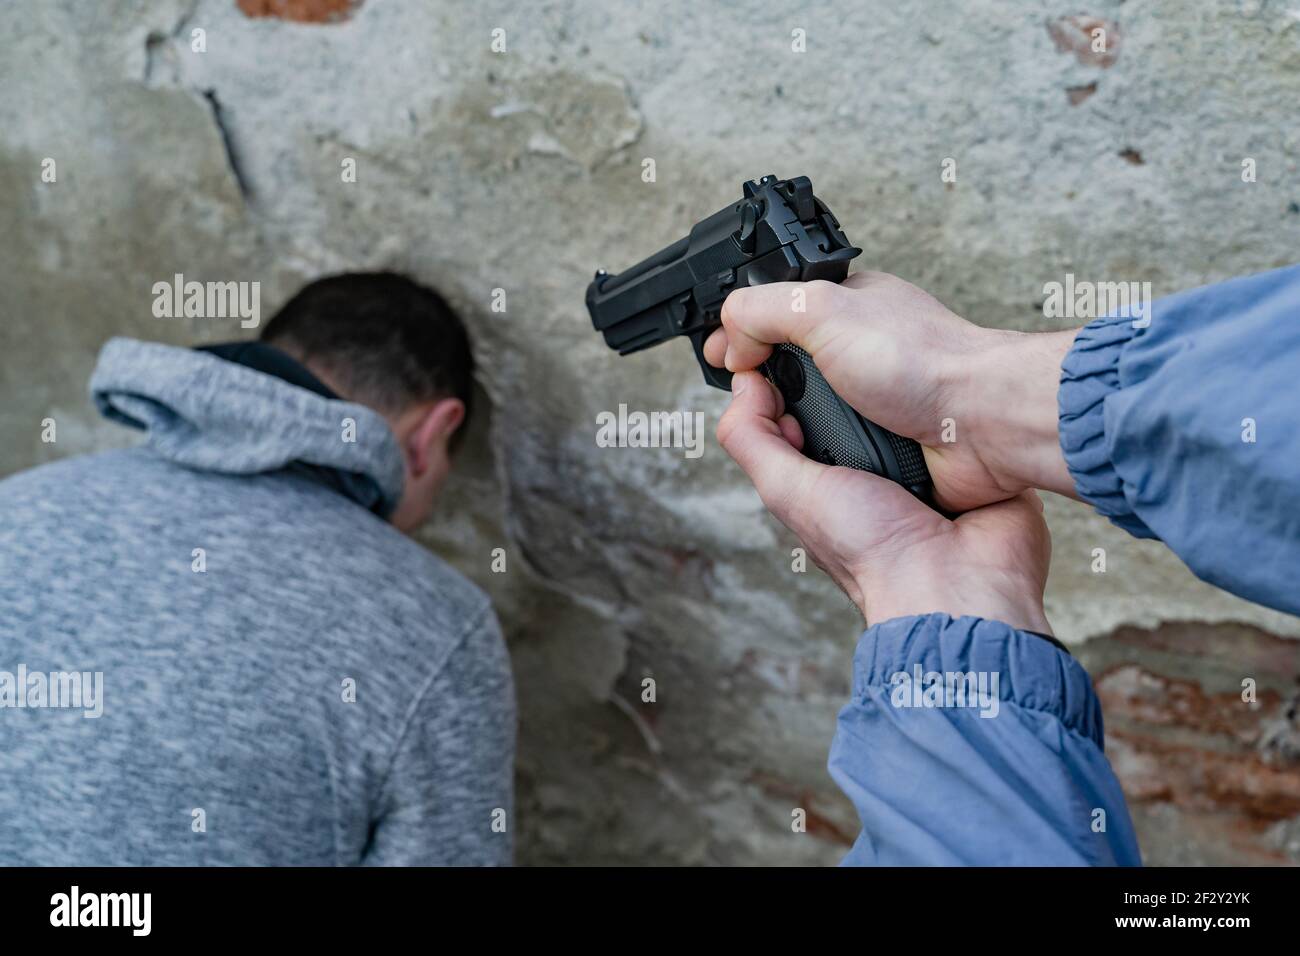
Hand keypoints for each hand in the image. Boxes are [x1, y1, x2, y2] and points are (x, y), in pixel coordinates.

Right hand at [704, 271, 1078, 511]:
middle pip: (786, 364)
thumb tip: (732, 342)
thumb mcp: (823, 311)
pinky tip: (805, 453)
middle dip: (759, 380)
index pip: (777, 313)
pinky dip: (814, 450)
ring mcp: (871, 398)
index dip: (742, 333)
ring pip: (806, 409)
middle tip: (740, 395)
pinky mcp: (882, 441)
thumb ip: (763, 311)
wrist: (978, 425)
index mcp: (847, 308)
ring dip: (786, 420)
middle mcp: (858, 350)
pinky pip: (831, 445)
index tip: (720, 357)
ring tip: (771, 428)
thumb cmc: (920, 361)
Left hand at [716, 370, 1053, 631]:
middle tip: (858, 347)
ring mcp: (919, 462)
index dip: (797, 381)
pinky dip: (952, 404)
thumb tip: (742, 384)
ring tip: (907, 364)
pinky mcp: (964, 458)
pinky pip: (955, 416)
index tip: (798, 347)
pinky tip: (947, 386)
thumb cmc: (874, 552)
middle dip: (854, 376)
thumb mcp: (792, 491)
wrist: (955, 582)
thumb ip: (755, 442)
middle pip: (853, 400)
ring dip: (907, 387)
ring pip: (904, 400)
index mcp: (825, 478)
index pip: (802, 412)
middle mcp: (870, 469)